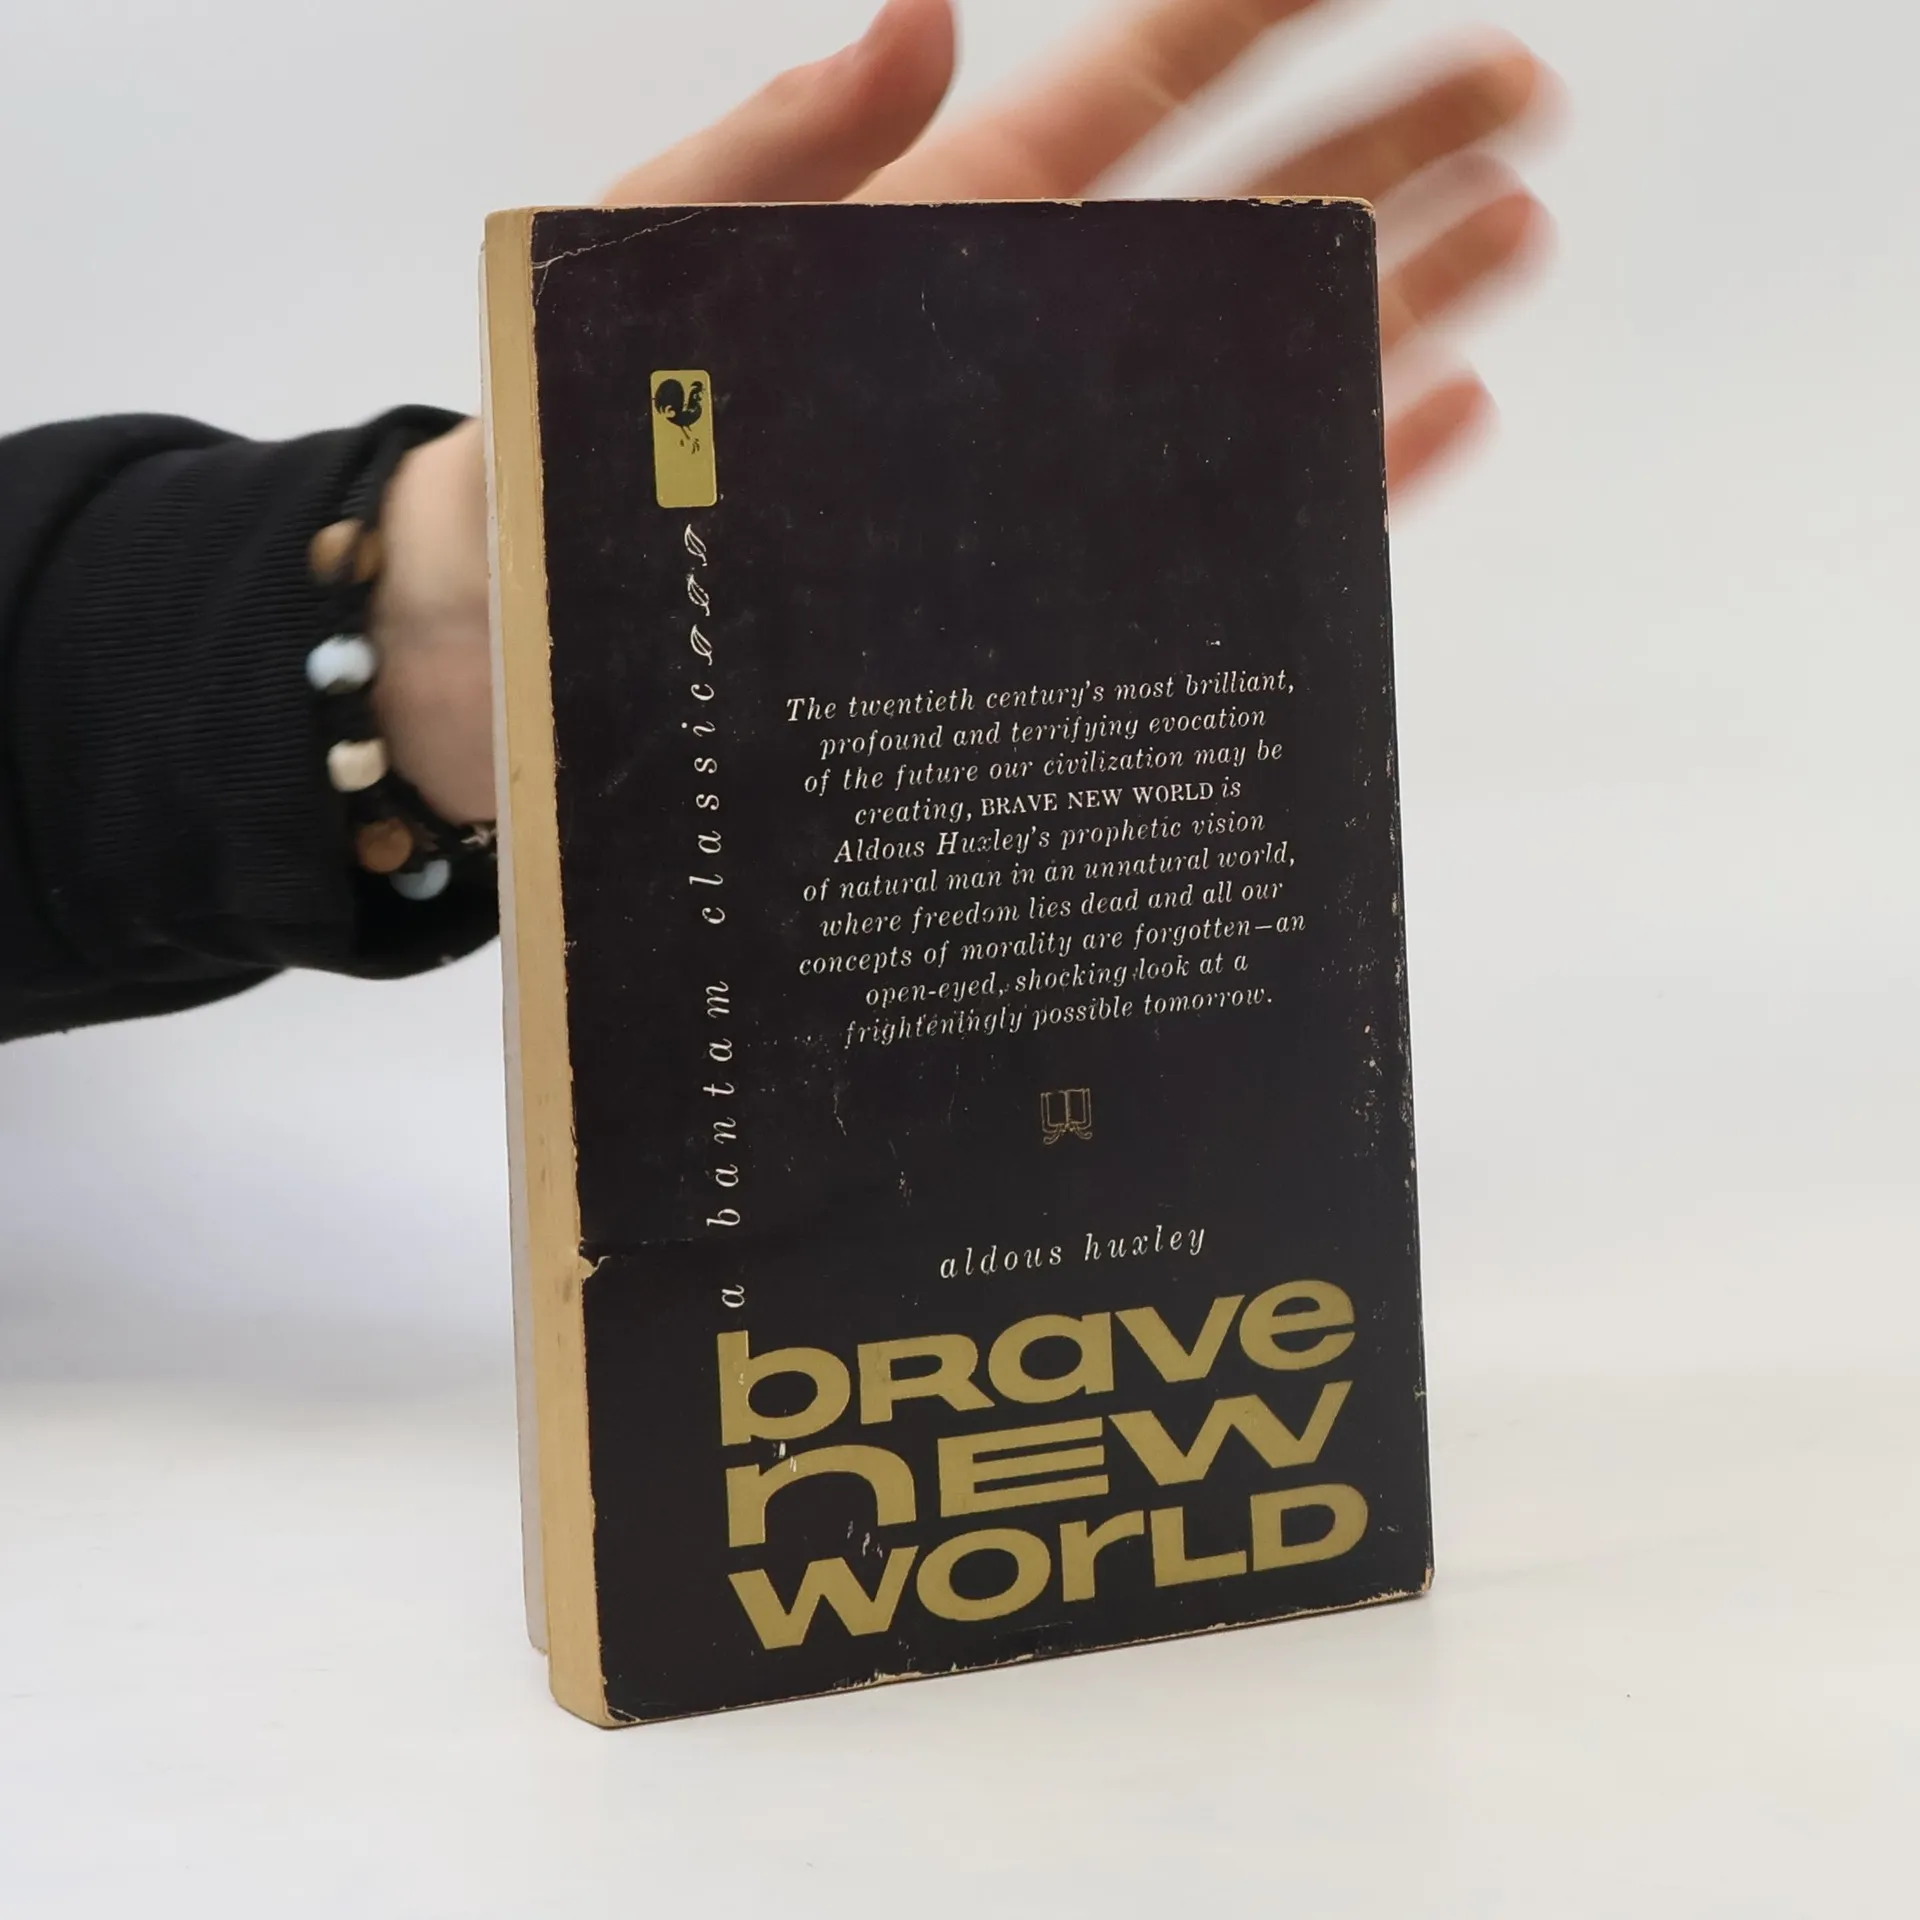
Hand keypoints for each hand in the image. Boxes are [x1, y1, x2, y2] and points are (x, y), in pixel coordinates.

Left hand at [377, 0, 1554, 822]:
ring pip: (1263, 368)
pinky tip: (1430, 415)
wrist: (534, 653)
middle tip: (1517, 90)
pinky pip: (1235, 523)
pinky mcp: (1076, 595)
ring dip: (1394, 301)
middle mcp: (1033, 348)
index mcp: (945, 234)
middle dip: (1383, 145)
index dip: (1253, 3)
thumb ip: (782, 147)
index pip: (1133, 94)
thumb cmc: (564, 453)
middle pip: (1243, 220)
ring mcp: (1069, 469)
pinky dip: (1340, 468)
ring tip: (1516, 232)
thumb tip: (927, 16)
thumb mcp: (649, 268)